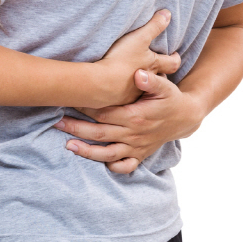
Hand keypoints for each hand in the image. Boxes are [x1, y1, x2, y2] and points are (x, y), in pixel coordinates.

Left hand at [54, 68, 204, 173]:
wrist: (186, 117)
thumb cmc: (171, 98)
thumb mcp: (165, 87)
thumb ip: (152, 81)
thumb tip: (139, 74)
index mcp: (136, 116)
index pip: (105, 112)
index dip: (86, 107)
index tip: (69, 101)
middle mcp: (134, 135)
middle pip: (100, 133)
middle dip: (77, 129)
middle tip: (57, 122)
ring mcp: (137, 147)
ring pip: (108, 153)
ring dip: (86, 151)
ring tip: (68, 146)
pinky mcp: (140, 155)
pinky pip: (124, 166)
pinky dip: (111, 167)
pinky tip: (96, 163)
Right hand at [94, 9, 181, 105]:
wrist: (101, 84)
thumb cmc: (122, 59)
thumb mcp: (139, 38)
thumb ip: (154, 26)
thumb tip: (168, 14)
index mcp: (153, 65)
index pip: (172, 64)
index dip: (175, 59)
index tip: (176, 55)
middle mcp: (147, 81)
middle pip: (160, 79)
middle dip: (161, 74)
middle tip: (159, 69)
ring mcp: (133, 93)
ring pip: (142, 89)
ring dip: (141, 84)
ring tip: (135, 78)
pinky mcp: (120, 101)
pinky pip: (125, 97)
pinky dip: (124, 91)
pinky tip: (116, 88)